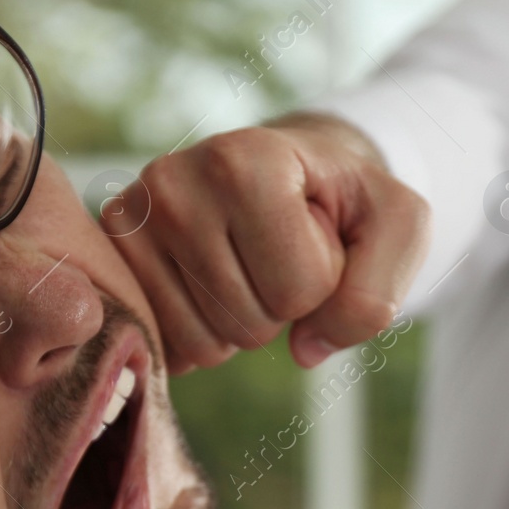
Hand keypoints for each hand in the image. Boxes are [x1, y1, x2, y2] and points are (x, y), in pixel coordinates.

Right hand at [109, 112, 428, 371]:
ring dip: (241, 323)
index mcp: (247, 159)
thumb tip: (306, 348)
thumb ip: (378, 291)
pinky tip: (208, 286)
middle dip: (281, 307)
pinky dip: (201, 335)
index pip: (300, 289)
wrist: (289, 175)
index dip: (325, 283)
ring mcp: (130, 219)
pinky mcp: (111, 258)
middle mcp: (175, 181)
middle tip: (275, 253)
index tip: (315, 237)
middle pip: (250, 321)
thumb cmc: (344, 201)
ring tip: (244, 263)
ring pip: (207, 343)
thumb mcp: (398, 226)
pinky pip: (169, 347)